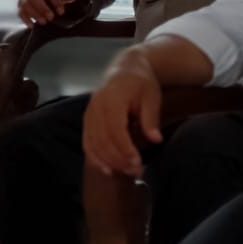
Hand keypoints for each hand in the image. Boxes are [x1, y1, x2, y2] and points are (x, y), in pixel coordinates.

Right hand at [18, 0, 81, 26]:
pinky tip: (32, 25)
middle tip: (51, 17)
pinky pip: (20, 12)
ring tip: (44, 22)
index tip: (61, 12)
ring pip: (26, 5)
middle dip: (43, 8)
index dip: (55, 1)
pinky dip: (26, 19)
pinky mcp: (20, 6)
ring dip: (35, 14)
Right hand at [82, 51, 163, 176]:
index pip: (116, 130)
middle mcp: (95, 108)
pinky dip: (96, 158)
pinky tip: (108, 170)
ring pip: (93, 144)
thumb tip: (156, 140)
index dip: (125, 149)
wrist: (125, 70)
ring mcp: (88, 115)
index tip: (137, 162)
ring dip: (108, 162)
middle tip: (136, 172)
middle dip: (118, 160)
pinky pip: (87, 143)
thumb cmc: (142, 84)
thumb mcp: (151, 97)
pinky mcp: (87, 121)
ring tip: (126, 173)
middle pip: (103, 140)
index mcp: (112, 100)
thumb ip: (150, 119)